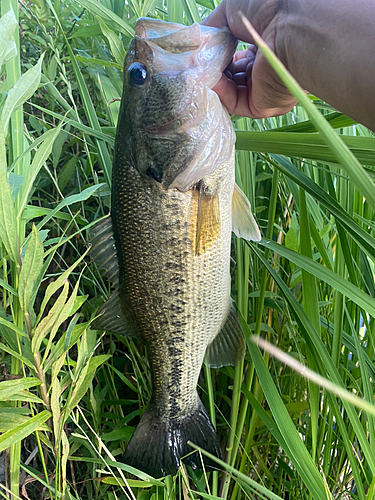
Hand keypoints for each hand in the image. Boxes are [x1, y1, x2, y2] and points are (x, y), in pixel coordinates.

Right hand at [202, 0, 296, 117]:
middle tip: (196, 62)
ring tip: (198, 70)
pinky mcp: (261, 106)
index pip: (235, 56)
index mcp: (264, 46)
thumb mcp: (233, 8)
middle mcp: (265, 69)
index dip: (217, 54)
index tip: (201, 51)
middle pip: (231, 75)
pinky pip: (234, 102)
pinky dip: (219, 92)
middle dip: (212, 69)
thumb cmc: (269, 7)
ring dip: (213, 81)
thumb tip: (199, 39)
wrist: (290, 25)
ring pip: (230, 91)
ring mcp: (264, 89)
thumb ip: (214, 24)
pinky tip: (209, 79)